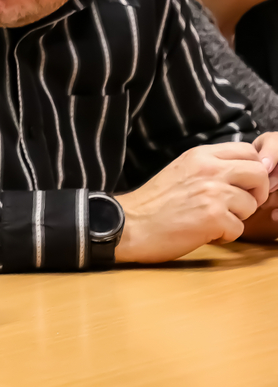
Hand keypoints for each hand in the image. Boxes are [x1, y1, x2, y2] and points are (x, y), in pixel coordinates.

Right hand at [114, 142, 275, 261]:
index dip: (252, 170)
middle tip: (237, 205)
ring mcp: (213, 192)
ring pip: (252, 204)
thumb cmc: (152, 203)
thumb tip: (241, 175)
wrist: (127, 224)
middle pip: (259, 173)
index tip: (241, 185)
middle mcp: (209, 169)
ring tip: (214, 220)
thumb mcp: (181, 171)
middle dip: (255, 193)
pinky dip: (225, 236)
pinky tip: (204, 233)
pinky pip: (239, 229)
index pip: (248, 151)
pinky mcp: (214, 217)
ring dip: (238, 217)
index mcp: (200, 155)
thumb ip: (210, 168)